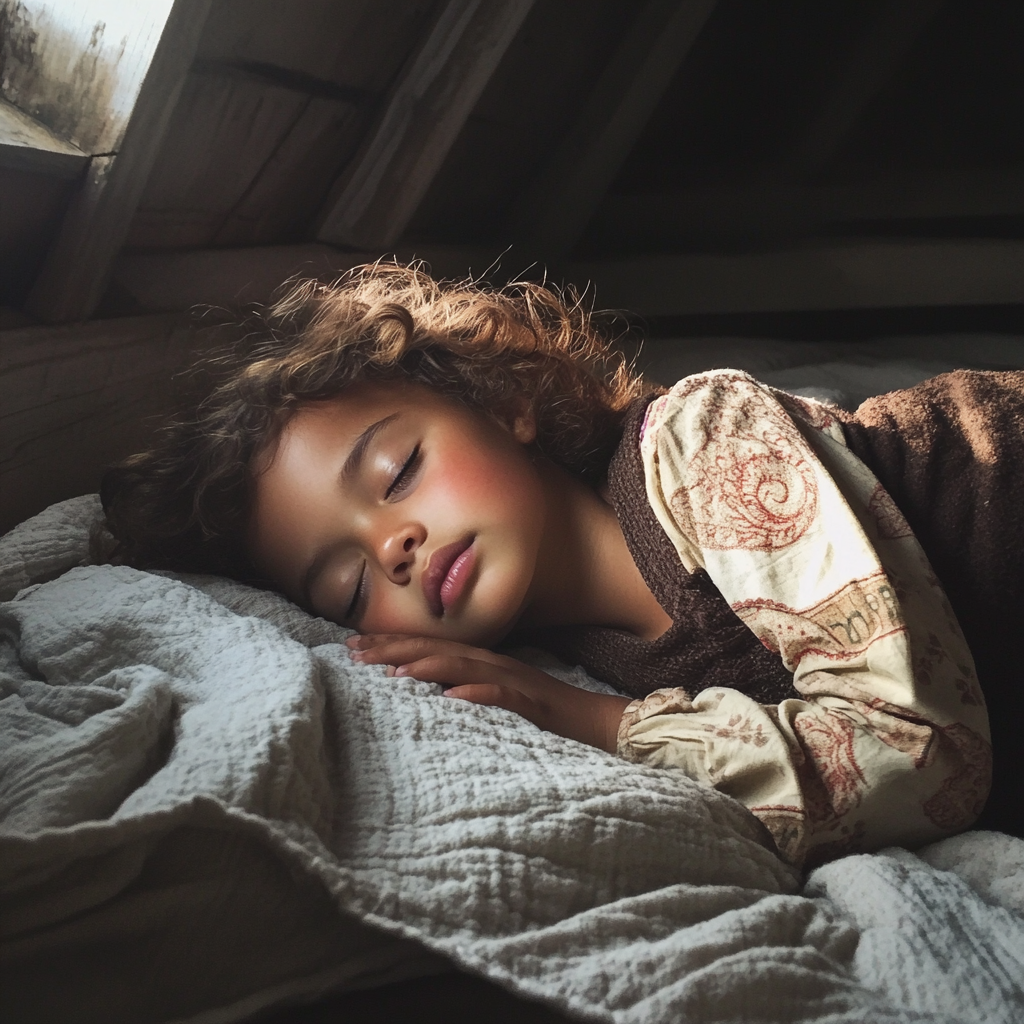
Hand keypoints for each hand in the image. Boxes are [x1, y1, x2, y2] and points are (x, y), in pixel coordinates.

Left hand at [346, 634, 629, 753]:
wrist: (604, 725)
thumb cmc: (550, 716)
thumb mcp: (501, 701)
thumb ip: (469, 692)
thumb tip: (429, 696)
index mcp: (487, 664)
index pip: (433, 648)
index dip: (394, 644)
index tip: (355, 646)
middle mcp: (497, 666)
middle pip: (440, 650)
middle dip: (396, 648)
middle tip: (354, 651)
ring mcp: (517, 683)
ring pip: (467, 668)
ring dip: (429, 667)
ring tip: (393, 672)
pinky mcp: (535, 706)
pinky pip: (505, 698)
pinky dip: (479, 695)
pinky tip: (453, 699)